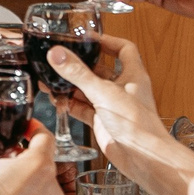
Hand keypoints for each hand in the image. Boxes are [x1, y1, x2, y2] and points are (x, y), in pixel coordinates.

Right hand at [0, 123, 64, 194]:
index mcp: (37, 166)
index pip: (45, 136)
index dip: (34, 129)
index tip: (25, 131)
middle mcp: (50, 187)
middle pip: (43, 163)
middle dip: (24, 160)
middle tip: (4, 163)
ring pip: (42, 187)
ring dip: (27, 184)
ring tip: (4, 188)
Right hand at [41, 35, 168, 166]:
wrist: (141, 156)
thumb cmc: (137, 124)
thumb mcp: (103, 92)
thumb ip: (79, 73)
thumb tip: (59, 55)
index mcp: (132, 75)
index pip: (123, 48)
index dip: (107, 40)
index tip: (88, 38)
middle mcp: (123, 89)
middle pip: (100, 69)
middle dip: (80, 65)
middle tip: (61, 59)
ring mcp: (112, 105)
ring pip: (89, 90)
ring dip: (72, 86)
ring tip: (52, 80)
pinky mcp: (103, 122)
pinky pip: (84, 108)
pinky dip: (72, 104)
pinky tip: (60, 101)